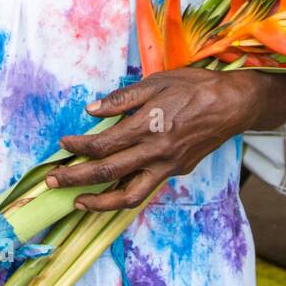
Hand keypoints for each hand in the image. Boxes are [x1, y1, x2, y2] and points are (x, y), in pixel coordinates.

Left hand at [46, 68, 262, 211]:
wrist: (232, 105)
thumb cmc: (195, 87)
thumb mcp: (156, 82)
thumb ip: (122, 100)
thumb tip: (91, 110)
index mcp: (146, 127)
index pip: (102, 145)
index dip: (78, 147)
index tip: (63, 144)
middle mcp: (154, 152)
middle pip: (107, 174)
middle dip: (75, 180)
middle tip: (52, 182)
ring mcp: (166, 166)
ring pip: (128, 196)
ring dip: (99, 203)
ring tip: (78, 203)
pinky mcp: (176, 172)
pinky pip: (145, 189)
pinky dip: (124, 194)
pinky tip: (111, 190)